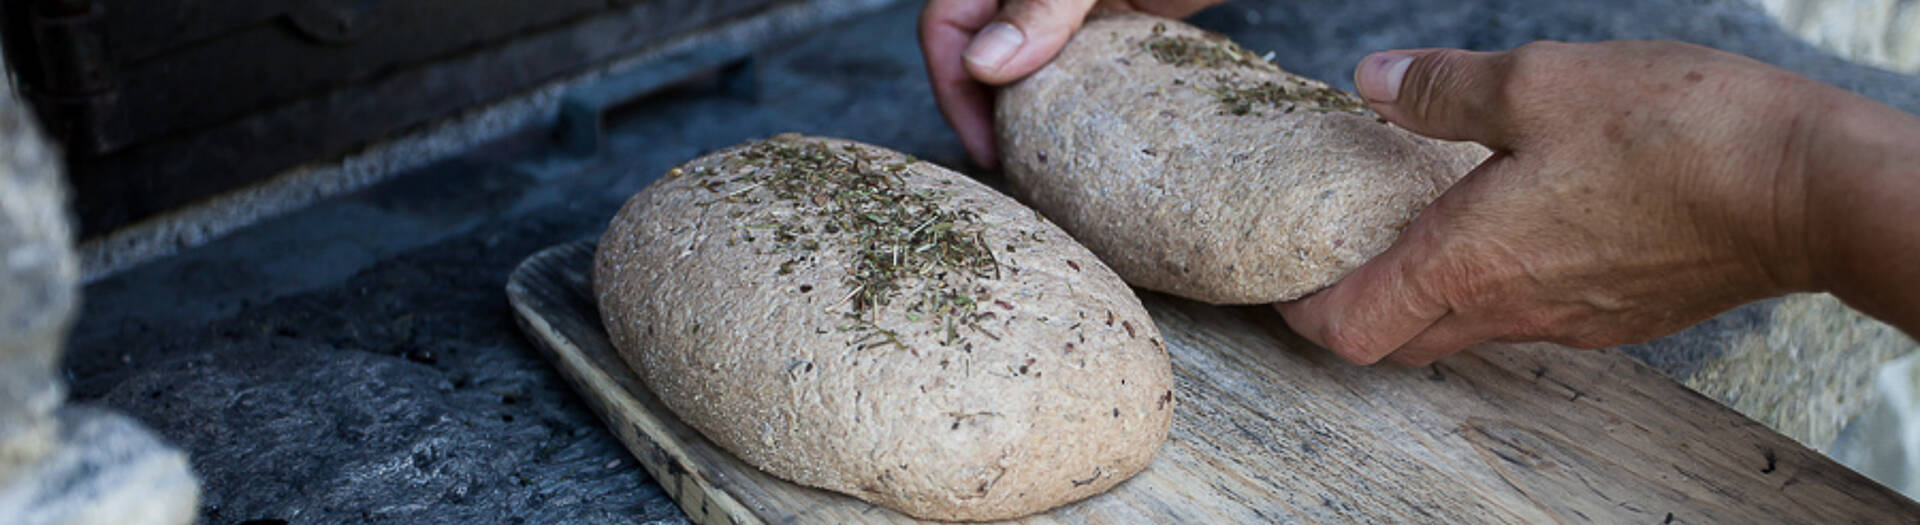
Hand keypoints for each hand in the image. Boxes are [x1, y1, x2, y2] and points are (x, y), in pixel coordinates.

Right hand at [919, 0, 1221, 167]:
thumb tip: (984, 63)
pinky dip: (1086, 97)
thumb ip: (1043, 1)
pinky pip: (1087, 62)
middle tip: (1020, 165)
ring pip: (1034, 63)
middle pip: (982, 49)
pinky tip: (1103, 135)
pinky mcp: (1125, 11)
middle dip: (990, 106)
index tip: (990, 145)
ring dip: (1037, 109)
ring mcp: (1080, 0)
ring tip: (1055, 163)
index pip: (945, 22)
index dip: (953, 86)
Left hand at [1276, 41, 1860, 365]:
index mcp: (1467, 262)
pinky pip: (1530, 315)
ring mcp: (1569, 321)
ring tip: (1424, 226)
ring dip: (1429, 293)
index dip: (1304, 312)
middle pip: (1401, 340)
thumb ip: (1444, 87)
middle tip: (1345, 249)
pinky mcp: (1620, 314)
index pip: (1352, 328)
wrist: (1805, 188)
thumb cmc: (1673, 133)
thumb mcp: (1540, 82)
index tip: (1284, 281)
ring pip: (1467, 329)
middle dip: (1358, 307)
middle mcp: (1511, 309)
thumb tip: (1375, 80)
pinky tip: (1514, 224)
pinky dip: (1496, 284)